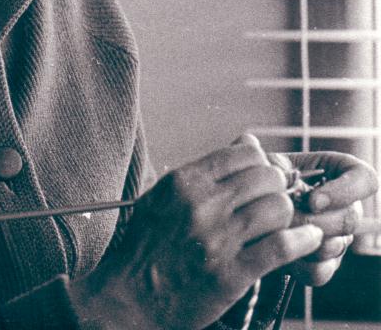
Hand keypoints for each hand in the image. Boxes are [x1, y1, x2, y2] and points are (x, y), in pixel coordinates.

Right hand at [71, 134, 322, 329]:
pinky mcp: (230, 274)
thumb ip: (207, 169)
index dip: (263, 163)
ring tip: (284, 223)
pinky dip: (303, 241)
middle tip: (277, 200)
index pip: (244, 153)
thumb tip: (249, 140)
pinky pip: (281, 247)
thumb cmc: (147, 244)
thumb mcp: (165, 195)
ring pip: (278, 208)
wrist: (128, 297)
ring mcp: (217, 239)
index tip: (265, 177)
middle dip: (279, 187)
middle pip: (267, 177)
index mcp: (184, 181)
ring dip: (288, 215)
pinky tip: (309, 239)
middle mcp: (202, 204)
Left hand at [268, 151, 377, 286]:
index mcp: (341, 172)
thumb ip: (281, 170)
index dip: (344, 192)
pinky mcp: (323, 262)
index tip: (312, 200)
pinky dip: (297, 263)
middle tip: (286, 218)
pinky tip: (281, 247)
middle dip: (314, 221)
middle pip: (351, 219)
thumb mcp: (270, 164)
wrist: (250, 201)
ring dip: (303, 239)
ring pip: (335, 246)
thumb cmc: (264, 176)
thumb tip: (293, 185)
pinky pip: (320, 271)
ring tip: (278, 228)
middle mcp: (347, 205)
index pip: (366, 180)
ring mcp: (338, 236)